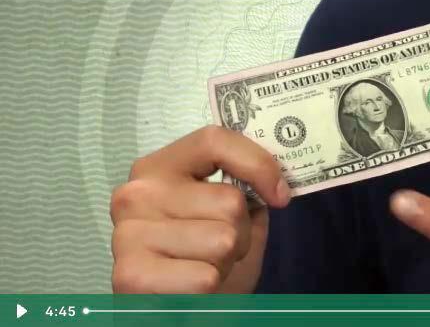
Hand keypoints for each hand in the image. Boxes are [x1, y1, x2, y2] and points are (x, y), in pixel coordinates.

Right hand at [110, 125, 289, 292]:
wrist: (176, 312)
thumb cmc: (202, 260)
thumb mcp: (226, 215)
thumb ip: (242, 189)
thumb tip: (276, 185)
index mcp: (158, 168)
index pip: (214, 140)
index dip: (258, 164)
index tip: (280, 195)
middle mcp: (136, 193)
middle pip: (229, 201)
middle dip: (240, 233)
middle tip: (219, 250)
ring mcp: (128, 233)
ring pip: (223, 240)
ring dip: (226, 263)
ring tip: (203, 268)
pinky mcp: (130, 275)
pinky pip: (205, 276)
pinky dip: (209, 289)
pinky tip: (190, 290)